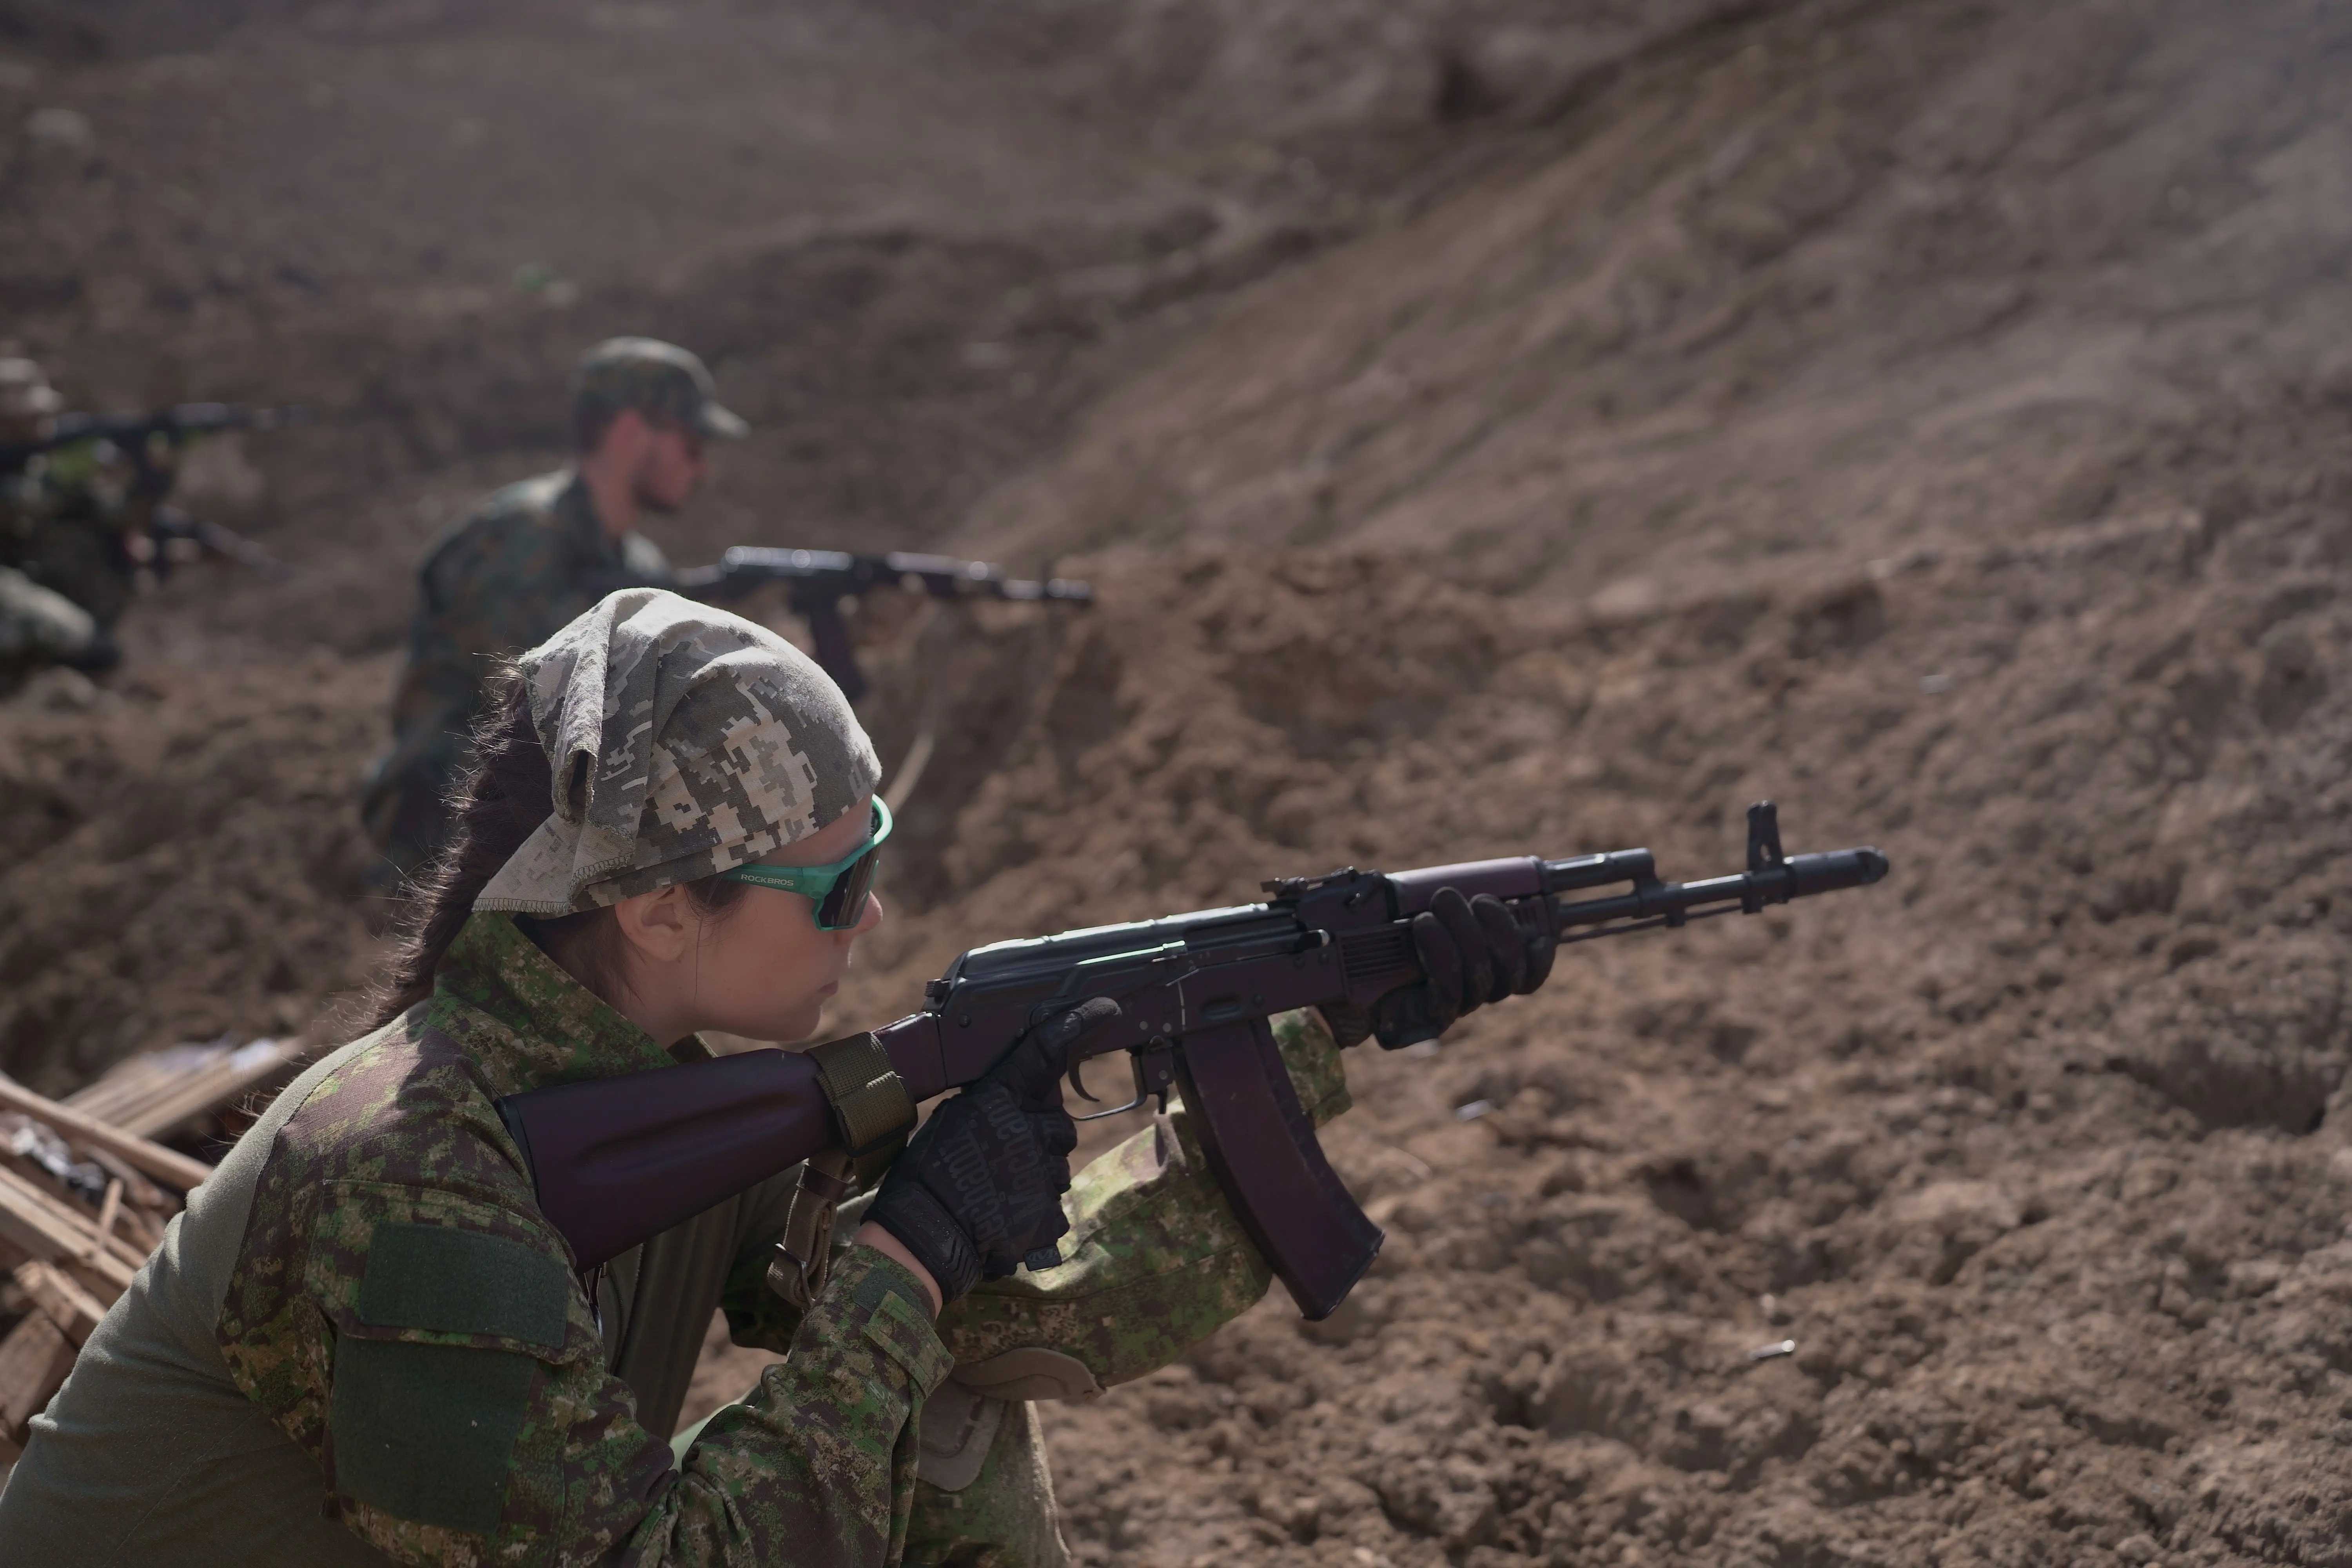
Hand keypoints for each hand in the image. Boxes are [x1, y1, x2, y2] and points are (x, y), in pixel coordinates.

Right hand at [865, 997, 1120, 1302]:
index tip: (1106, 1008)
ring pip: (1057, 1166)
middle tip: (1000, 1161)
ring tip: (994, 1192)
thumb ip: (989, 1103)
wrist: (922, 1235)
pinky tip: (1004, 1216)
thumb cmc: (927, 1174)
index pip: (1044, 1051)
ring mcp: (1043, 1172)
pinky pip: (1054, 1205)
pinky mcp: (1051, 1212)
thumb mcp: (951, 1119)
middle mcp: (1028, 1128)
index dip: (1077, 1024)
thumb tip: (1011, 1099)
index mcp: (998, 1098)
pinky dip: (1034, 1213)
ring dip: (1035, 1176)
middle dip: (1039, 1139)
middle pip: (1059, 1125)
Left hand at [1369, 888, 1554, 1048]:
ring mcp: (1454, 1007)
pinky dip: (1440, 954)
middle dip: (1497, 926)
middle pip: (1509, 971)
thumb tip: (1485, 887)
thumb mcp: (1423, 908)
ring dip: (1463, 932)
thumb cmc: (1385, 933)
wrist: (1341, 970)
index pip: (1527, 975)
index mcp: (1486, 967)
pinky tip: (1425, 925)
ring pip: (1480, 977)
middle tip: (1471, 896)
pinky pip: (1447, 991)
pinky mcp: (1428, 1017)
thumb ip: (1457, 900)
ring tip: (1439, 901)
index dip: (1540, 956)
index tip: (1542, 928)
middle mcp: (1476, 991)